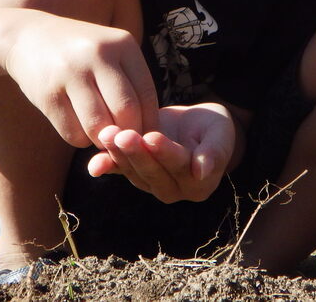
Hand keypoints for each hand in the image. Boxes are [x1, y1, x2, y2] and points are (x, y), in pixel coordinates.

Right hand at [3, 15, 158, 147]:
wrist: (29, 38)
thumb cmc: (82, 55)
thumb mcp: (111, 55)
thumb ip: (131, 85)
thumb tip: (150, 132)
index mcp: (122, 44)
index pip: (146, 94)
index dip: (149, 123)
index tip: (145, 138)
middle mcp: (98, 54)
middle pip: (126, 111)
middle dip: (127, 135)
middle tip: (122, 142)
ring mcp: (71, 72)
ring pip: (99, 126)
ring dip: (102, 140)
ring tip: (100, 135)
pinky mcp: (48, 92)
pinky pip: (72, 133)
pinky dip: (79, 139)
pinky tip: (77, 127)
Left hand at [87, 103, 235, 203]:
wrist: (196, 125)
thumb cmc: (213, 128)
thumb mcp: (220, 134)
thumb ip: (214, 152)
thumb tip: (202, 172)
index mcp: (198, 184)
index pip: (179, 166)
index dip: (165, 153)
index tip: (152, 137)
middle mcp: (174, 190)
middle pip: (153, 172)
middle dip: (137, 154)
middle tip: (124, 135)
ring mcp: (151, 185)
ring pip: (134, 171)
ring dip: (119, 154)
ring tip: (109, 134)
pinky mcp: (134, 173)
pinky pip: (119, 171)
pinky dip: (106, 167)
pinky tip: (95, 164)